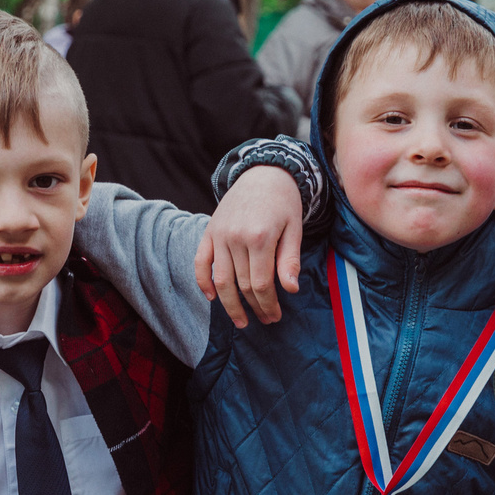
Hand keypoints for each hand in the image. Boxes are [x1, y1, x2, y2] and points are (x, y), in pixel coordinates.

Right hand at [195, 166, 304, 327]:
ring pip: (221, 280)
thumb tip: (290, 290)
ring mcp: (219, 235)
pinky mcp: (209, 232)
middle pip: (242, 285)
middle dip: (254, 307)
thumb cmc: (283, 203)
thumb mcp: (294, 228)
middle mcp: (236, 237)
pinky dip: (203, 282)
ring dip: (229, 305)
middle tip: (265, 320)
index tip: (275, 316)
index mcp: (260, 237)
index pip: (261, 284)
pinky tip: (212, 298)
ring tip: (241, 321)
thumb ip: (289, 260)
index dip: (268, 305)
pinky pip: (200, 262)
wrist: (263, 173)